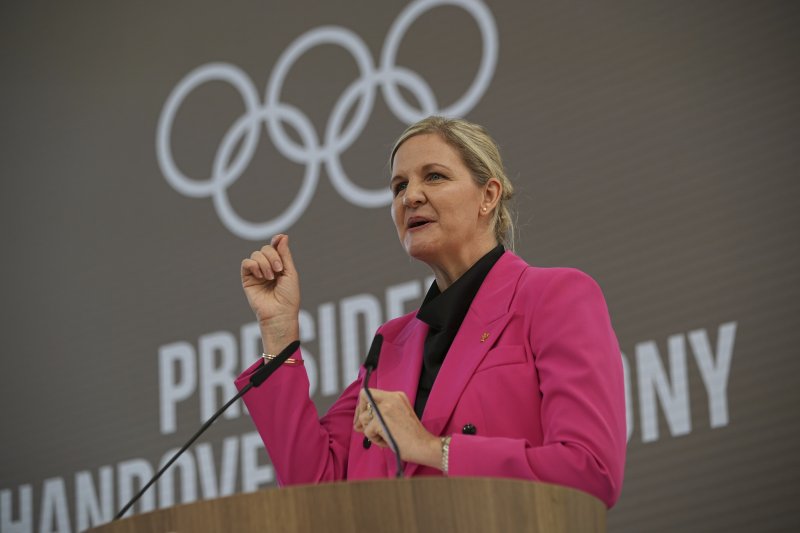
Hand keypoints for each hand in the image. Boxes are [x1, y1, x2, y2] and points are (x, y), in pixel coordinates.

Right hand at [241, 234, 299, 351]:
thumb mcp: (290, 273)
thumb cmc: (289, 297)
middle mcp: (267, 268)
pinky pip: (246, 263)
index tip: (279, 238)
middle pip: (265, 249)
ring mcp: (257, 273)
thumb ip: (285, 255)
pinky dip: (254, 265)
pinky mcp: (247, 279)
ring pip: (256, 254)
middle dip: (273, 256)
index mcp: (280, 266)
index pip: (275, 247)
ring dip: (265, 263)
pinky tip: (261, 276)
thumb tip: (282, 236)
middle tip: (278, 270)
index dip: (276, 241)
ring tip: (270, 277)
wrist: (279, 313)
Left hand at [353, 388, 441, 468]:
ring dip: (369, 430)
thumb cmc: (412, 436)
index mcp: (396, 396)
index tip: (364, 417)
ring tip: (383, 437)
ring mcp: (385, 408)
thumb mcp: (398, 416)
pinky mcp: (380, 421)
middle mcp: (391, 398)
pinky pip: (367, 430)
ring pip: (363, 417)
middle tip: (361, 427)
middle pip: (363, 397)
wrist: (424, 445)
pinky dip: (374, 439)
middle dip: (360, 414)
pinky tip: (386, 442)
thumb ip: (381, 414)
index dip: (364, 405)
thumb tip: (358, 422)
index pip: (371, 393)